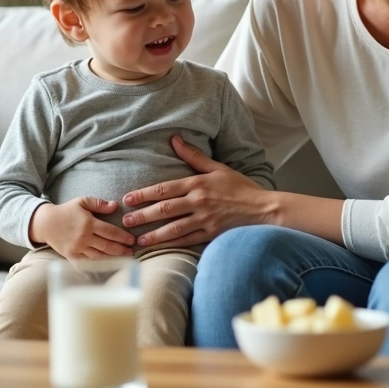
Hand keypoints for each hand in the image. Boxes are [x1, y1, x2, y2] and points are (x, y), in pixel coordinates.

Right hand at [30, 197, 135, 259]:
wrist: (45, 223)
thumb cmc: (66, 211)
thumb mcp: (82, 201)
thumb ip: (99, 204)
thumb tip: (115, 206)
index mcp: (89, 223)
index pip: (110, 232)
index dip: (123, 237)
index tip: (132, 240)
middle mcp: (84, 237)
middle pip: (107, 246)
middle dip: (121, 250)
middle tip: (132, 252)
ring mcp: (78, 248)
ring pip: (99, 256)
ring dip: (113, 259)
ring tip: (124, 259)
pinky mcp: (71, 256)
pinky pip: (85, 264)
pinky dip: (95, 268)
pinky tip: (106, 270)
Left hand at [121, 135, 271, 248]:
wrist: (263, 208)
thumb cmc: (240, 187)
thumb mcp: (218, 167)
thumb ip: (193, 156)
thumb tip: (174, 139)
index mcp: (198, 183)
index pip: (164, 188)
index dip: (144, 194)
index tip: (127, 199)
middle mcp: (199, 201)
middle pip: (164, 209)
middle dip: (143, 216)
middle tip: (125, 222)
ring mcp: (205, 219)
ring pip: (173, 228)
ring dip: (153, 234)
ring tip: (137, 239)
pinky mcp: (211, 234)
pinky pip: (187, 240)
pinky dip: (172, 245)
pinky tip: (159, 248)